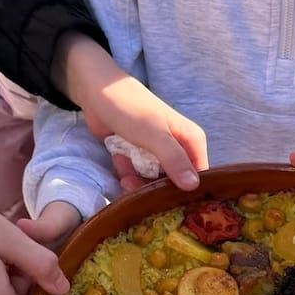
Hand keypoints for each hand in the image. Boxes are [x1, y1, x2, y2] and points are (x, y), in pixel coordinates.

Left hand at [53, 33, 206, 191]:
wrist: (95, 91)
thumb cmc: (129, 107)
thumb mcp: (154, 134)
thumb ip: (174, 159)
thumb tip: (193, 187)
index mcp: (191, 140)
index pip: (198, 176)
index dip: (185, 191)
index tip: (167, 202)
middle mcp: (178, 148)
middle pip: (174, 182)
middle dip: (154, 188)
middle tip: (132, 186)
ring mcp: (157, 152)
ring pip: (154, 181)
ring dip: (136, 180)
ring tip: (122, 170)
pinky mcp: (138, 155)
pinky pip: (138, 175)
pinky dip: (127, 172)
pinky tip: (118, 159)